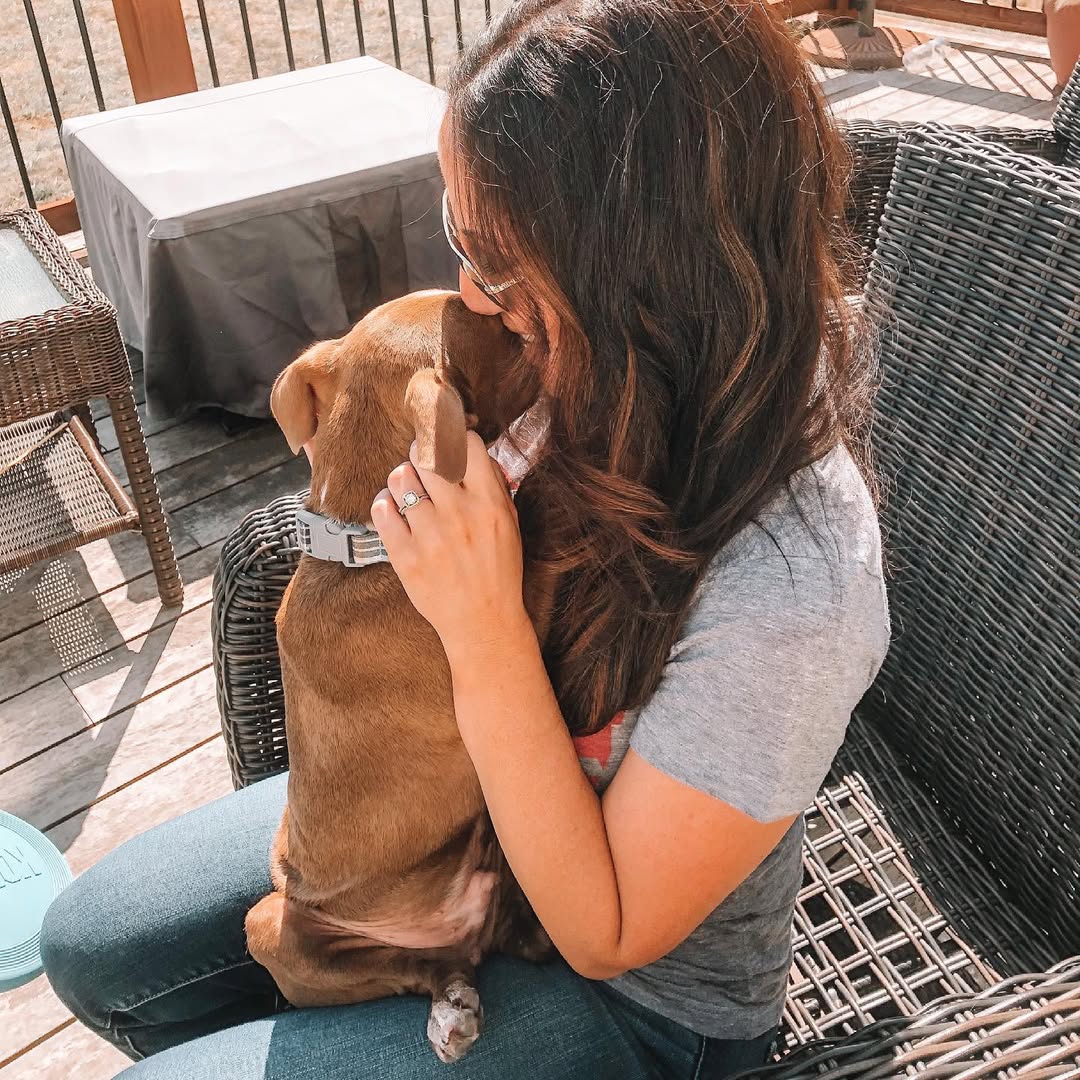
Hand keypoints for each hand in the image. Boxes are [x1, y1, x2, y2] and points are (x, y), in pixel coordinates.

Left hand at [371, 432, 533, 663]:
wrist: (484, 622)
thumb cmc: (499, 571)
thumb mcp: (510, 523)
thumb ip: (494, 485)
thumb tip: (473, 451)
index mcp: (489, 502)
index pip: (464, 442)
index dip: (453, 439)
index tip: (448, 446)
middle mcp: (459, 513)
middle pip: (426, 454)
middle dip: (421, 454)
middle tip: (422, 464)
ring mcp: (430, 534)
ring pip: (400, 478)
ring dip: (402, 479)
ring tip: (409, 491)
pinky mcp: (405, 555)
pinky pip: (382, 510)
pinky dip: (385, 505)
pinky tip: (394, 512)